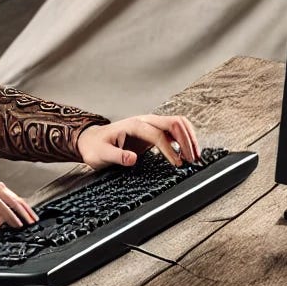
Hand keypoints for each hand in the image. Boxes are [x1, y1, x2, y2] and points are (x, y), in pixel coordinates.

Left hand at [77, 114, 199, 168]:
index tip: (177, 164)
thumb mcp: (101, 154)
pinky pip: (175, 130)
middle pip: (174, 123)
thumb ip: (116, 156)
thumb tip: (132, 159)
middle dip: (186, 141)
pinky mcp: (154, 131)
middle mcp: (144, 121)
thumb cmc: (96, 148)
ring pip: (178, 124)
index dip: (170, 149)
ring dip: (189, 138)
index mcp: (133, 125)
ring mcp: (150, 125)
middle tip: (193, 160)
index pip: (158, 135)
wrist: (91, 141)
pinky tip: (187, 153)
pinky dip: (185, 139)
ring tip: (195, 157)